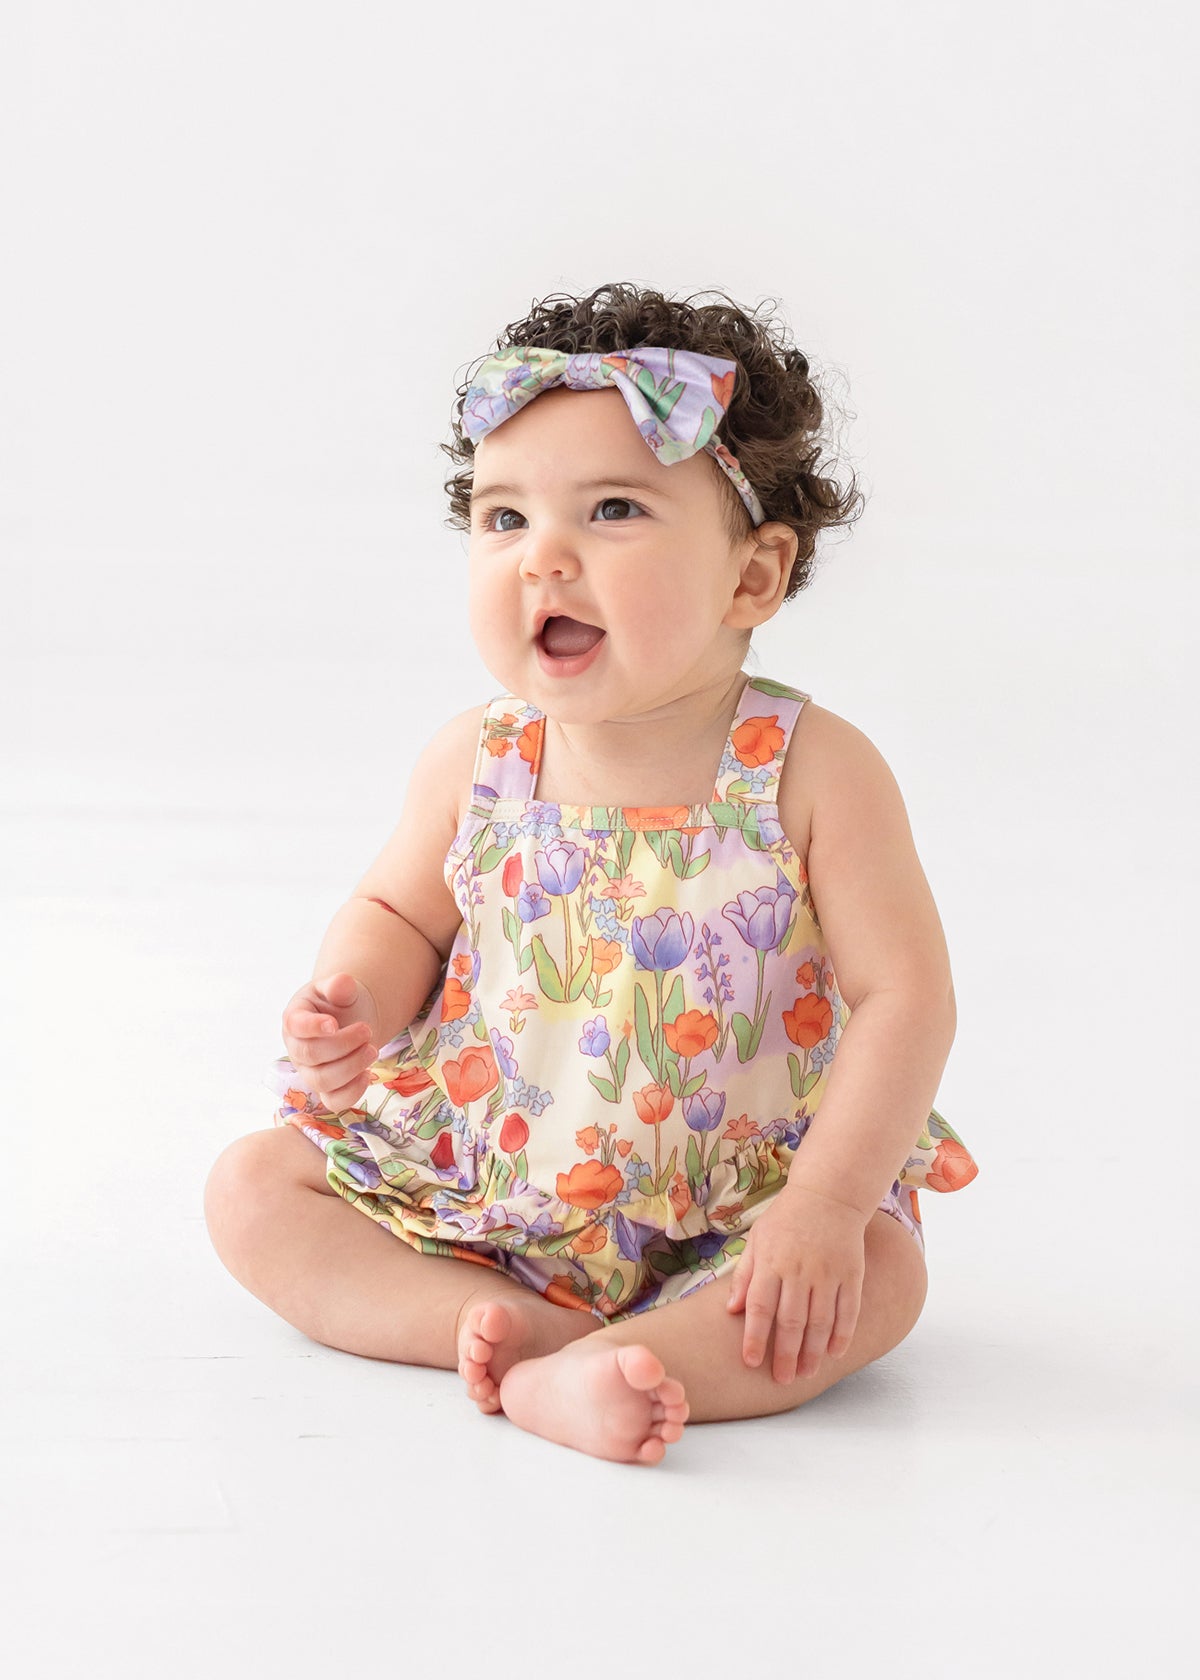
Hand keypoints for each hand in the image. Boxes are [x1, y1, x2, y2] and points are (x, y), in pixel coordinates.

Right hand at [281, 972, 382, 1112]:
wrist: (350, 1020)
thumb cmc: (339, 1003)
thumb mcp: (340, 988)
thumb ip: (340, 985)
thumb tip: (343, 983)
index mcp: (295, 1018)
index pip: (295, 1025)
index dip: (312, 1027)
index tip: (334, 1023)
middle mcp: (297, 1048)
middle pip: (311, 1055)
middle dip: (343, 1044)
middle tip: (367, 1030)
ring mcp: (310, 1071)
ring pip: (322, 1081)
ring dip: (351, 1066)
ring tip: (373, 1049)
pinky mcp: (326, 1090)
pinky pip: (334, 1102)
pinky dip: (353, 1092)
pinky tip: (367, 1074)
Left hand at [725, 1186, 866, 1382]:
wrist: (828, 1194)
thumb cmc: (787, 1219)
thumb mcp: (758, 1239)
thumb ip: (745, 1275)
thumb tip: (730, 1310)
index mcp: (772, 1262)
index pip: (761, 1307)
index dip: (755, 1338)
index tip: (752, 1362)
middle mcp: (799, 1269)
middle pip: (791, 1321)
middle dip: (786, 1355)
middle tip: (783, 1380)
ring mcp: (828, 1272)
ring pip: (820, 1321)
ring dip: (813, 1352)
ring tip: (807, 1373)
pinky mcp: (851, 1272)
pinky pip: (848, 1310)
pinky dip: (843, 1334)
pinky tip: (835, 1353)